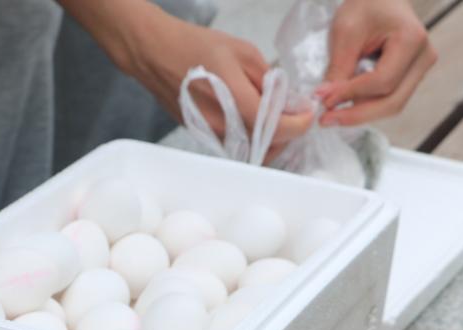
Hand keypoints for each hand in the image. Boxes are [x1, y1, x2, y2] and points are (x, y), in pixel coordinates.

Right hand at [60, 0, 312, 148]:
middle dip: (287, 133)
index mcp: (234, 98)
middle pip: (266, 145)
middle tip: (295, 116)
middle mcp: (221, 124)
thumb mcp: (242, 51)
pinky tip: (254, 122)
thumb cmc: (195, 46)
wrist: (154, 54)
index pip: (276, 125)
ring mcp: (209, 133)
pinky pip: (234, 146)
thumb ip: (267, 78)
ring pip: (250, 151)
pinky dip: (250, 139)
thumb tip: (284, 99)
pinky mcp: (202, 135)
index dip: (299, 124)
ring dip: (269, 140)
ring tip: (275, 120)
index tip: (308, 114)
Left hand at [316, 0, 435, 125]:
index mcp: (412, 40)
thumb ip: (338, 68)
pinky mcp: (411, 76)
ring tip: (332, 114)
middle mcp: (424, 57)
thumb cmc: (364, 5)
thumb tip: (325, 101)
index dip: (351, 94)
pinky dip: (366, 106)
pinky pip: (390, 99)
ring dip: (361, 114)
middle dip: (357, 114)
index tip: (323, 100)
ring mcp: (420, 68)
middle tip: (326, 119)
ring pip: (392, 105)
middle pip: (392, 101)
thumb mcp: (345, 32)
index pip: (382, 81)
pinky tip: (344, 106)